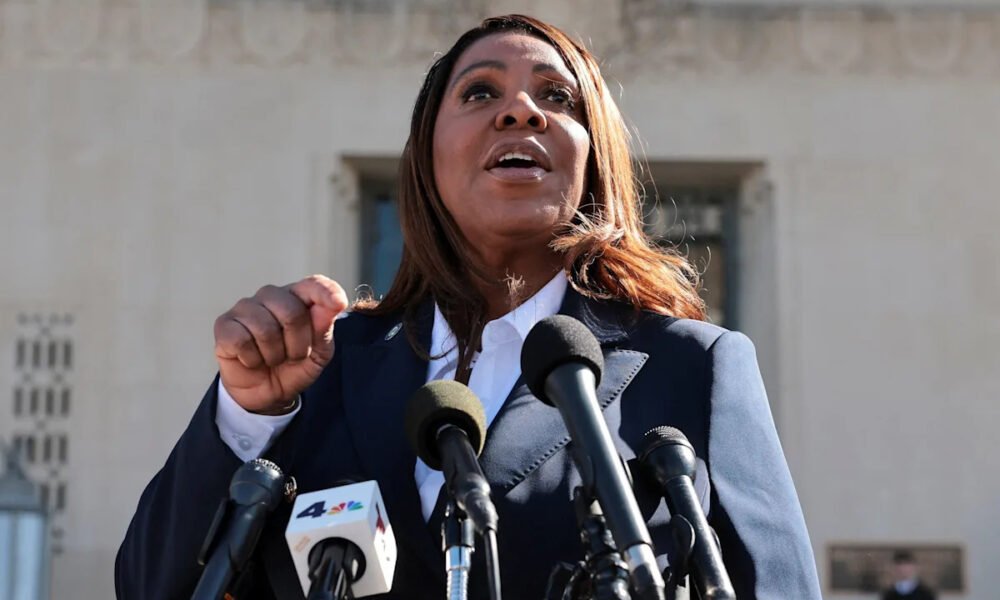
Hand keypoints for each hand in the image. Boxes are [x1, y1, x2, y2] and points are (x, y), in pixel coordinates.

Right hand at [213, 275, 348, 412]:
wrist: (268, 393)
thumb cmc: (295, 366)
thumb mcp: (319, 352)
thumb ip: (324, 327)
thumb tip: (334, 303)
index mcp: (298, 297)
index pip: (313, 285)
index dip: (326, 292)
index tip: (338, 303)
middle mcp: (271, 295)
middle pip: (291, 312)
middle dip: (298, 344)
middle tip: (293, 355)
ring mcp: (245, 308)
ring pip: (265, 329)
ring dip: (275, 355)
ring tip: (273, 358)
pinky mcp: (224, 325)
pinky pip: (242, 340)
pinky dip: (252, 359)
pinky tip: (252, 359)